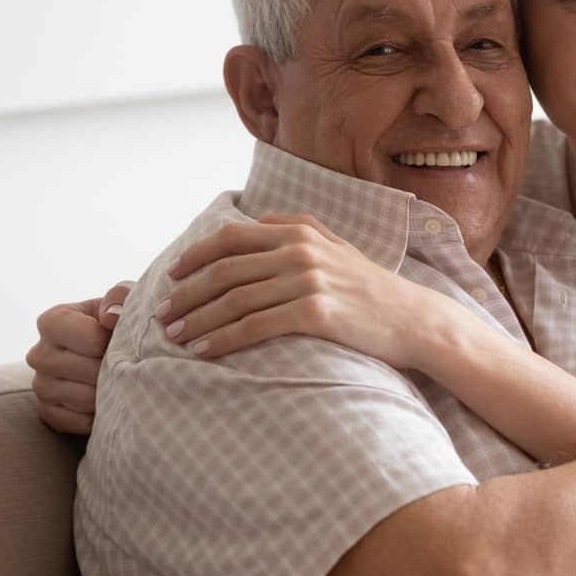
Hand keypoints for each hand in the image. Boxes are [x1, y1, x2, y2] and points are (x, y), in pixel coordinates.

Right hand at [26, 281, 130, 433]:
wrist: (116, 353)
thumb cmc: (120, 322)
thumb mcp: (126, 299)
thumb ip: (120, 296)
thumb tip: (110, 318)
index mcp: (52, 321)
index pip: (90, 339)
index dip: (113, 342)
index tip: (119, 339)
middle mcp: (38, 354)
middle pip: (87, 371)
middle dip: (112, 369)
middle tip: (125, 363)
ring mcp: (40, 385)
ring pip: (83, 398)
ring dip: (107, 392)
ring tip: (117, 379)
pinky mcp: (47, 413)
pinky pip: (79, 421)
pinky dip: (99, 414)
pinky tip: (106, 399)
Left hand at [156, 215, 441, 368]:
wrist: (414, 319)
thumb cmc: (371, 288)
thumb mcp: (337, 247)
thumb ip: (297, 231)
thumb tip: (258, 224)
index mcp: (299, 231)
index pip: (231, 237)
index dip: (195, 256)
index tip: (172, 276)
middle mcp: (300, 251)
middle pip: (224, 269)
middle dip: (186, 293)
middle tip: (162, 315)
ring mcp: (308, 280)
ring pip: (233, 299)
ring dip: (197, 320)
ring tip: (174, 337)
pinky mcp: (315, 313)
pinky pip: (254, 326)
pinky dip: (222, 340)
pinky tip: (202, 352)